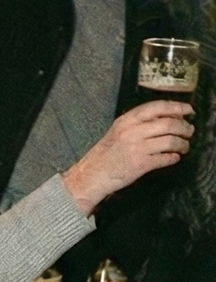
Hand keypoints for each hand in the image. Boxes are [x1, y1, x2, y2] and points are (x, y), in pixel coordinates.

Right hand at [61, 101, 193, 213]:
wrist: (91, 175)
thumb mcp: (118, 131)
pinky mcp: (141, 164)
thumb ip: (139, 123)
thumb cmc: (106, 154)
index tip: (188, 110)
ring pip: (171, 141)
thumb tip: (168, 119)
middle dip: (185, 128)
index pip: (158, 107)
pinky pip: (166, 159)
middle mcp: (132, 131)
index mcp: (127, 120)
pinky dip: (174, 158)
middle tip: (189, 131)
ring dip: (182, 144)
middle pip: (170, 124)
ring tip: (183, 147)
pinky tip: (173, 158)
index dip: (177, 107)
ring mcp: (137, 148)